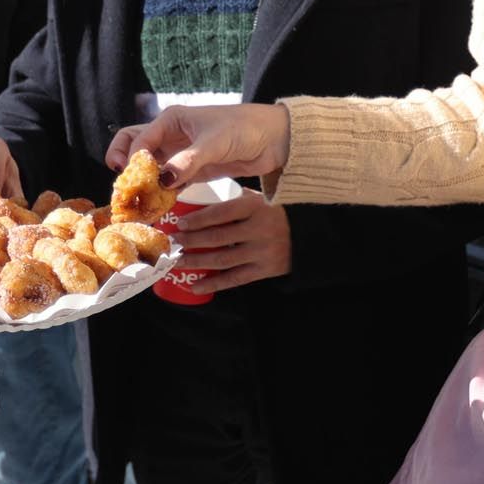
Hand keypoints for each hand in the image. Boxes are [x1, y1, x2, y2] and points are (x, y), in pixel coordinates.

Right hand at [105, 103, 291, 188]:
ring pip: (150, 168)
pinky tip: (157, 209)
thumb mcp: (215, 143)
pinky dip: (160, 194)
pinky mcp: (191, 171)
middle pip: (134, 147)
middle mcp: (171, 135)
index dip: (130, 158)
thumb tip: (162, 179)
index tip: (130, 179)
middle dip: (125, 166)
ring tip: (136, 205)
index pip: (137, 138)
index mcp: (171, 120)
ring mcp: (180, 154)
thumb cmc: (245, 128)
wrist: (274, 139)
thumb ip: (188, 161)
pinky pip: (168, 183)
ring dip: (141, 185)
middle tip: (123, 188)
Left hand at [169, 190, 291, 294]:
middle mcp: (259, 229)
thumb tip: (202, 197)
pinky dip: (214, 284)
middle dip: (191, 241)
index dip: (198, 219)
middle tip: (173, 243)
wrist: (310, 234)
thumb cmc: (279, 212)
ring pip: (223, 259)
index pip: (221, 212)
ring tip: (178, 262)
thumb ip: (237, 198)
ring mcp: (263, 252)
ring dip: (197, 262)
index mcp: (256, 207)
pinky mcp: (266, 270)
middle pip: (218, 237)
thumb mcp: (262, 198)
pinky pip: (235, 279)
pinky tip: (195, 286)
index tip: (179, 223)